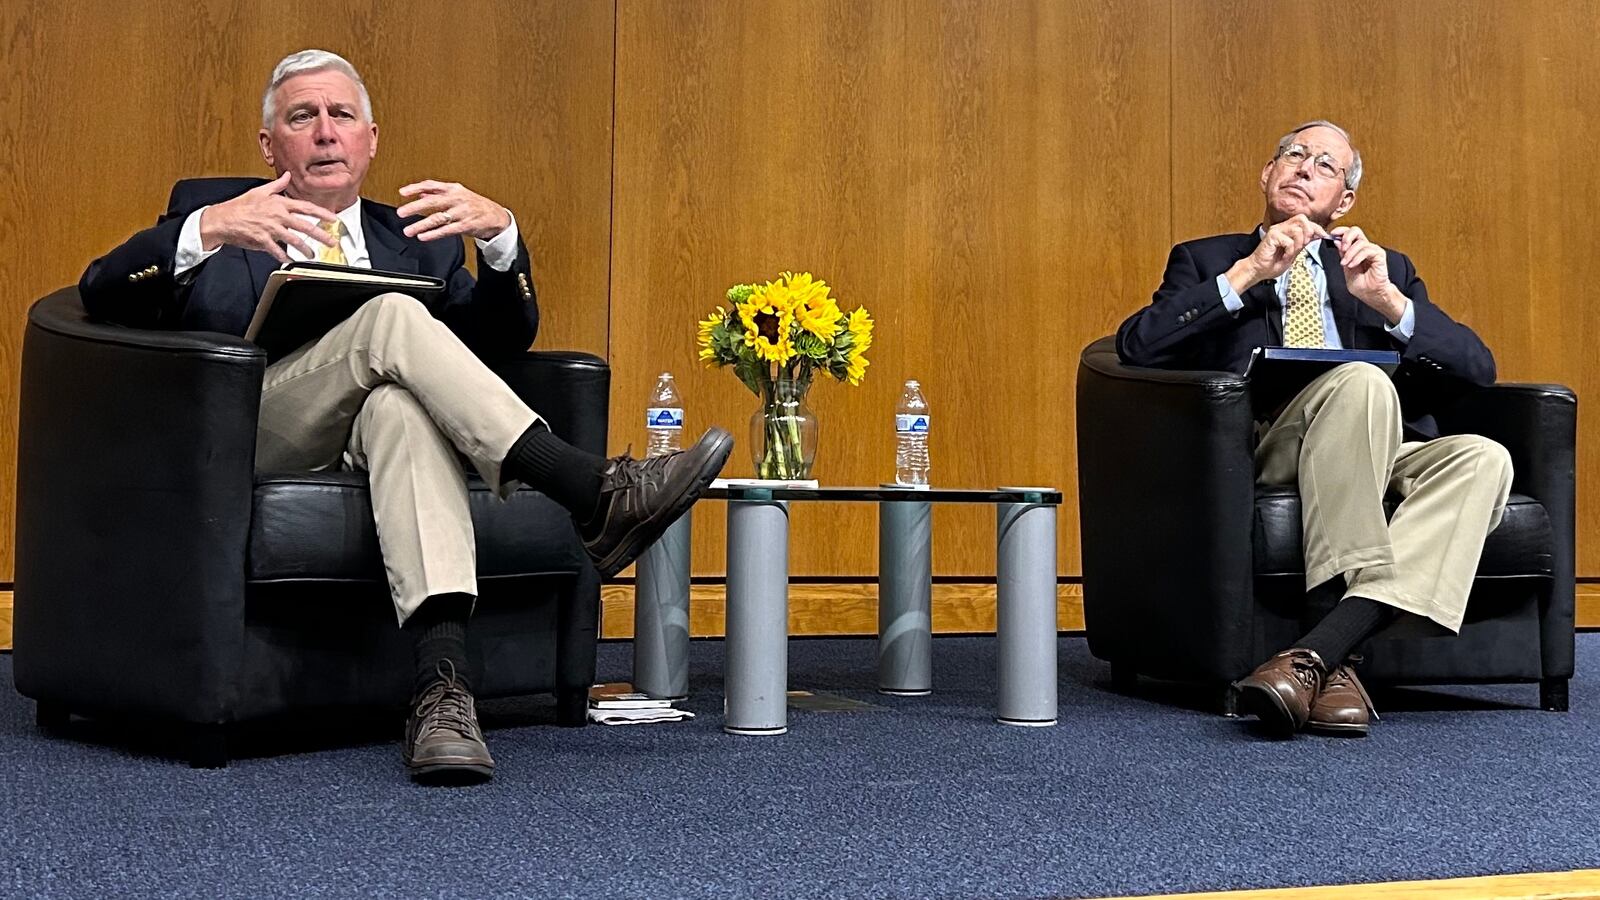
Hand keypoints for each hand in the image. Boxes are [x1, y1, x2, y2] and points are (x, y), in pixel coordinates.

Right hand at [197, 172, 339, 262]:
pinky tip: (290, 260)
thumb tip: (287, 175)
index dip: (322, 213)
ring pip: (294, 240)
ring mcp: (270, 228)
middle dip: (321, 235)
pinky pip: (277, 250)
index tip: (333, 219)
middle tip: (331, 242)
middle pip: (305, 226)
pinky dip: (285, 256)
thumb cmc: (240, 206)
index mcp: (279, 203)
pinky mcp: (262, 240)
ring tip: (312, 254)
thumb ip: (278, 185)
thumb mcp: (260, 191)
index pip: (306, 207)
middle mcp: (277, 216)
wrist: (222, 218)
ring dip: (305, 249)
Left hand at [397, 180, 511, 241]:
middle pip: (432, 201)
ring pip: (438, 218)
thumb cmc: (476, 205)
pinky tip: (424, 236)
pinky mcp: (467, 225)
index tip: (402, 192)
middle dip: (415, 207)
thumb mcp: (458, 194)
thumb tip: (420, 193)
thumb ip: (439, 193)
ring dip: (421, 225)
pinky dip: (434, 234)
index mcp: (454, 189)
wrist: (498, 216)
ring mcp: (462, 212)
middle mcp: (457, 198)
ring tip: (409, 230)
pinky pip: (447, 230)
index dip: (416, 188)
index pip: (431, 185)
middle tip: (401, 212)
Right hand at [1225, 214, 1328, 293]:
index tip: (1323, 236)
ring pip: (1297, 230)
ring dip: (1298, 244)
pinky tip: (1284, 256)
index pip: (1306, 221)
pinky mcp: (1272, 236)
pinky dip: (1289, 251)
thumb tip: (1316, 235)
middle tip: (1303, 245)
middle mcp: (1281, 227)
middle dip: (1308, 232)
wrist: (1258, 270)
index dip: (1316, 228)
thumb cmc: (1272, 263)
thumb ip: (1303, 243)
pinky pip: (1289, 241)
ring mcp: (1276, 230)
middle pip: (1302, 219)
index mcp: (1287, 229)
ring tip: (1291, 253)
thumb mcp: (1294, 252)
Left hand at [1329, 226, 1405, 322]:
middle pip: (1356, 231)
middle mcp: (1365, 247)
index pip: (1349, 234)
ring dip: (1350, 253)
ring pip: (1360, 242)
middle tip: (1342, 248)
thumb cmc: (1361, 284)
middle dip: (1346, 237)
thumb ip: (1342, 254)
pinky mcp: (1379, 255)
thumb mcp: (1346, 267)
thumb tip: (1337, 241)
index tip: (1332, 234)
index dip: (1341, 231)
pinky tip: (1352, 265)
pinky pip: (1367, 250)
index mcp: (1356, 249)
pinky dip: (1357, 257)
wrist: (1371, 294)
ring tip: (1345, 264)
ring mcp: (1372, 250)